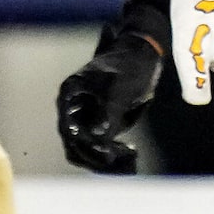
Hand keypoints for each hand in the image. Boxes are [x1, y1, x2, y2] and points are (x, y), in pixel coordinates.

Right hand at [56, 13, 164, 173]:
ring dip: (105, 160)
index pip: (69, 131)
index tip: (110, 154)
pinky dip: (112, 154)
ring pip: (86, 150)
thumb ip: (109, 110)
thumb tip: (100, 135)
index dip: (88, 147)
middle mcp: (72, 107)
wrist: (144, 54)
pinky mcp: (98, 124)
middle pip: (75, 145)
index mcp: (71, 94)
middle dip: (98, 157)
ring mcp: (84, 116)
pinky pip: (99, 147)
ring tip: (129, 158)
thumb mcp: (121, 86)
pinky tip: (130, 153)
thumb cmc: (131, 64)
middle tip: (124, 160)